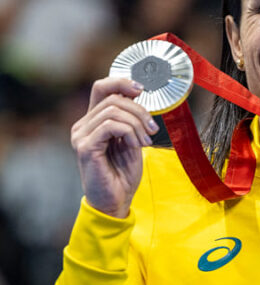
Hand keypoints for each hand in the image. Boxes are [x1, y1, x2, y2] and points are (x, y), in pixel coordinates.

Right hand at [71, 78, 158, 217]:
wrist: (115, 201)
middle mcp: (83, 125)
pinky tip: (136, 146)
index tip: (142, 90)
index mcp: (93, 121)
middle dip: (139, 110)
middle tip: (153, 129)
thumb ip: (130, 121)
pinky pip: (111, 126)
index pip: (101, 88)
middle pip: (112, 98)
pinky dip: (129, 133)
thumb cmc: (122, 175)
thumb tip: (139, 99)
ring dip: (137, 124)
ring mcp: (81, 135)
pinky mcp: (85, 147)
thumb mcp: (131, 141)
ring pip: (113, 111)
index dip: (121, 82)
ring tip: (145, 141)